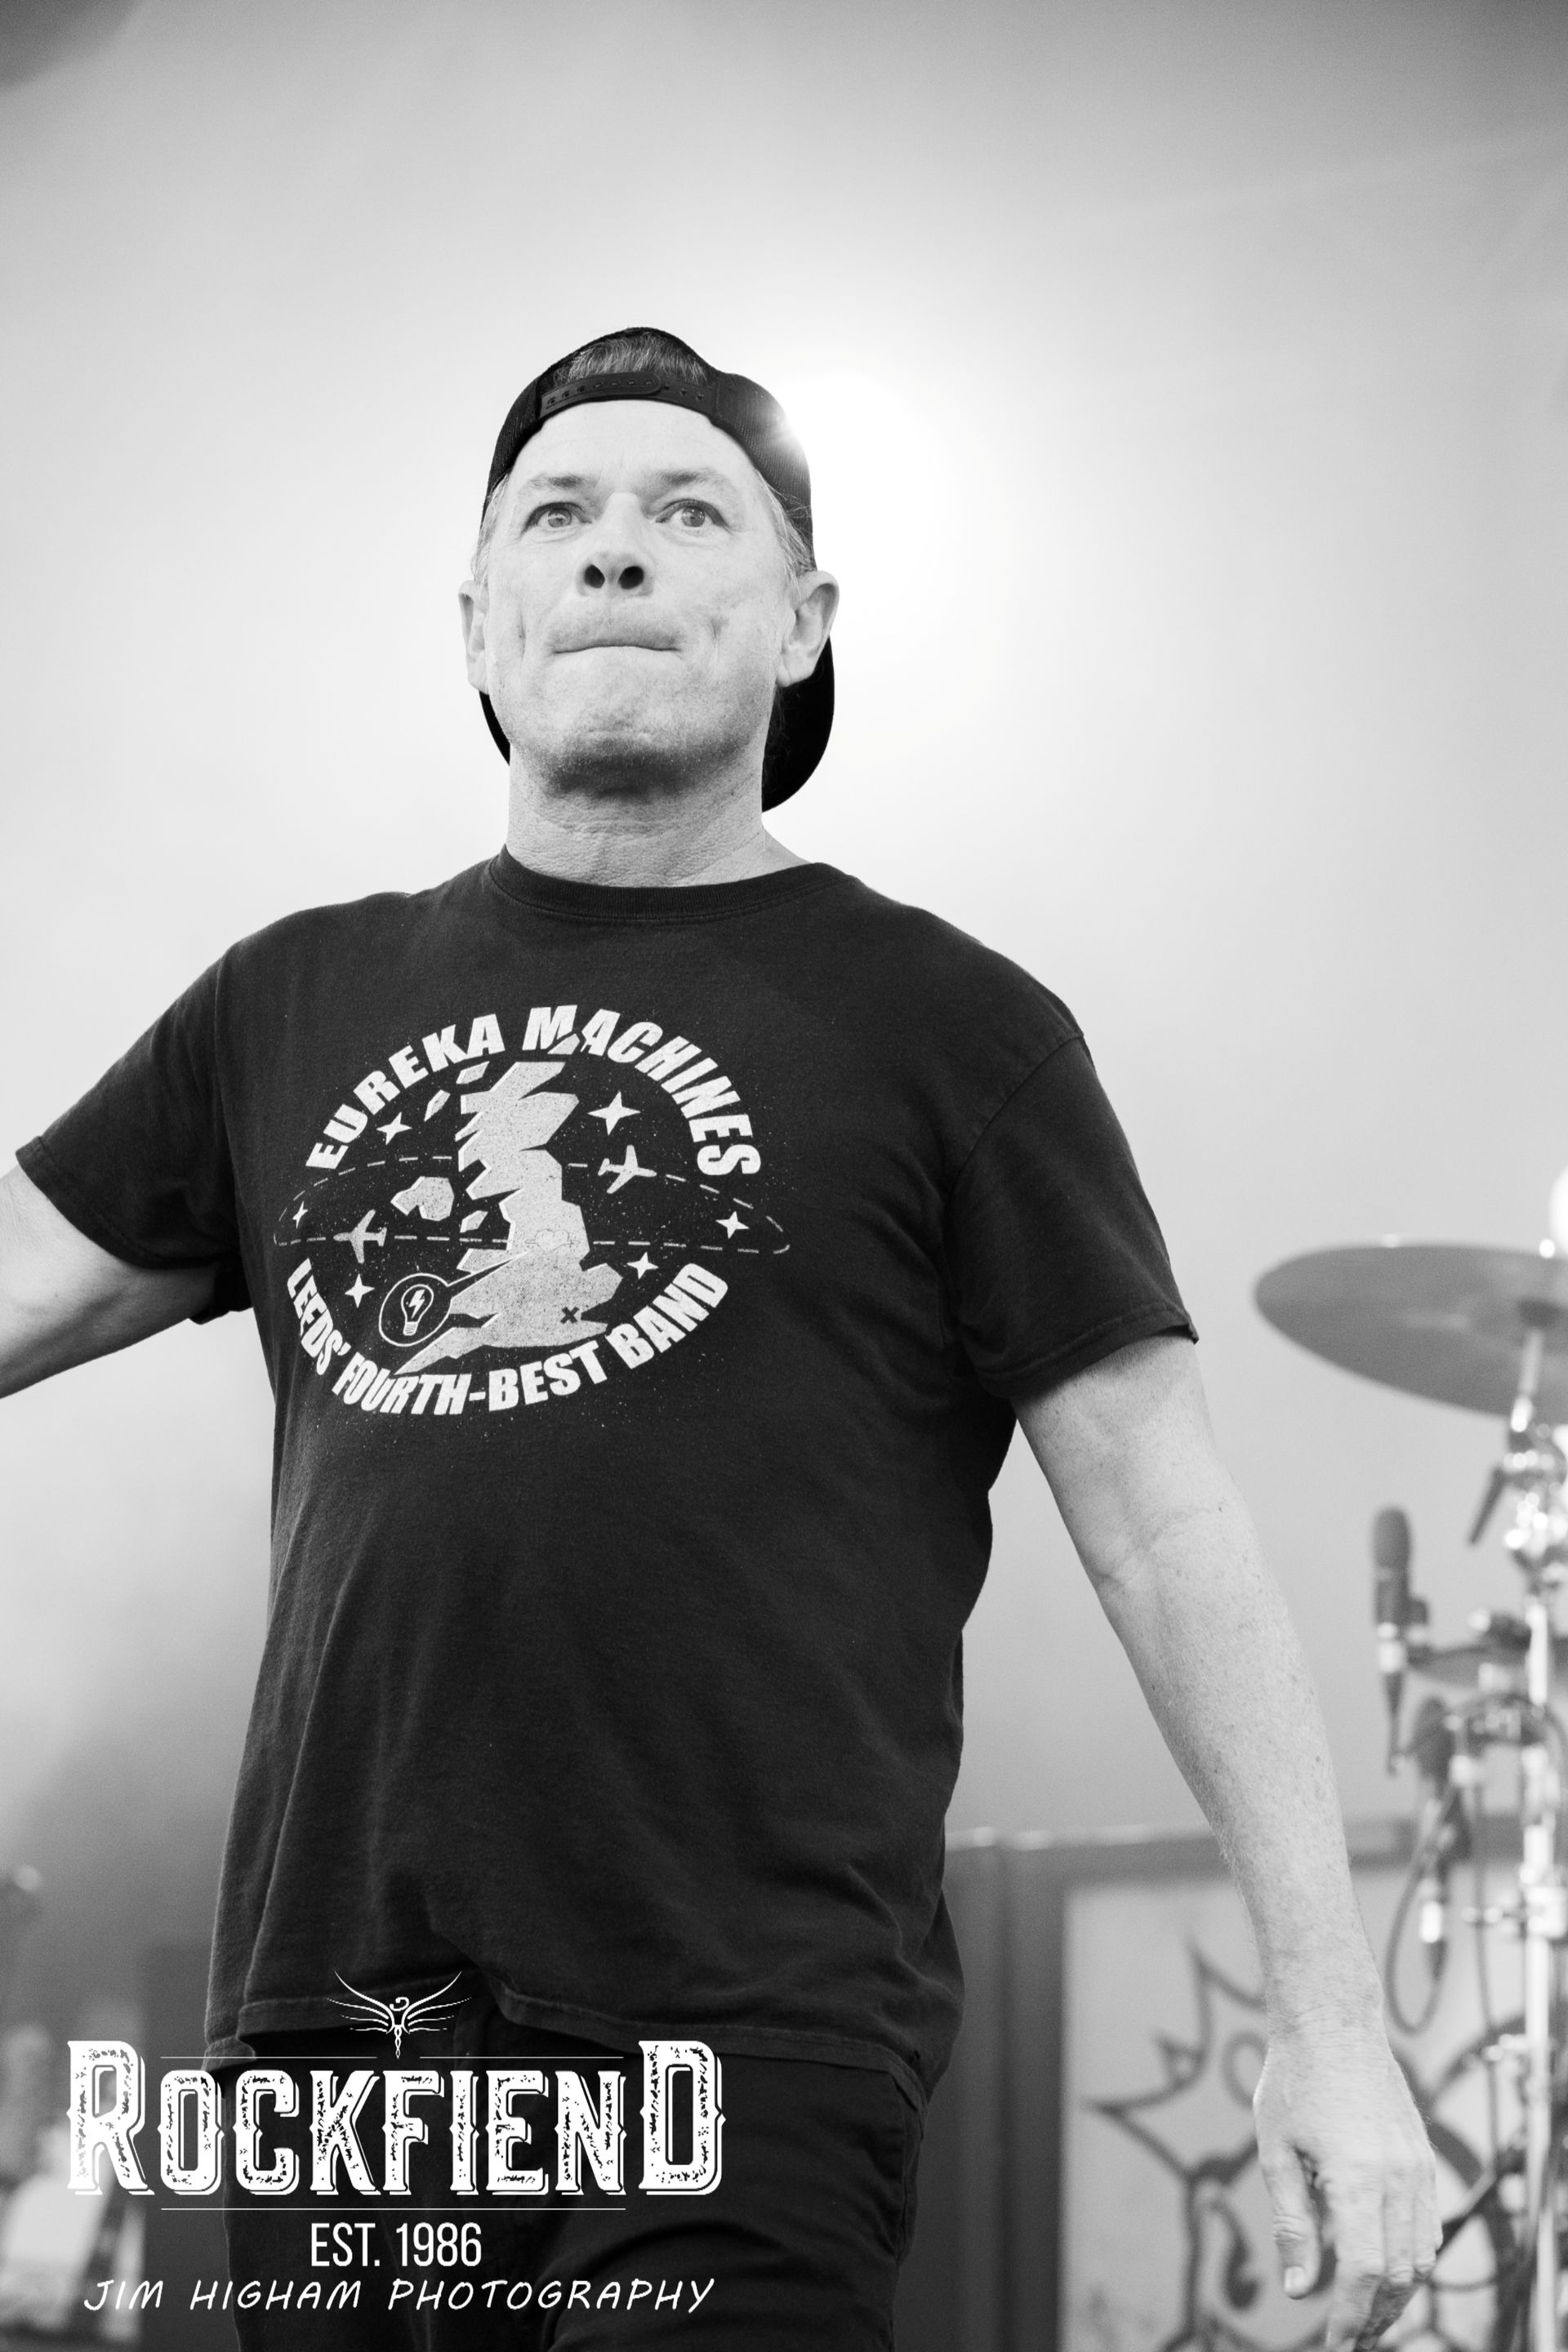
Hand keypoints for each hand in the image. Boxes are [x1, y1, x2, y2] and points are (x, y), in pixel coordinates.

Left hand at [1253, 2016, 1438, 2349]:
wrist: (1333, 2024)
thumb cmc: (1294, 2082)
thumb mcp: (1276, 2154)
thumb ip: (1293, 2226)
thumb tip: (1301, 2291)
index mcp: (1358, 2177)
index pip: (1366, 2271)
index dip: (1350, 2316)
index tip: (1332, 2343)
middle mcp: (1399, 2177)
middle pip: (1400, 2274)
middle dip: (1375, 2316)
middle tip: (1346, 2341)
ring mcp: (1419, 2168)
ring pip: (1422, 2257)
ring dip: (1398, 2295)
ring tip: (1365, 2317)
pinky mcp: (1425, 2160)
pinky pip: (1429, 2227)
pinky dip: (1411, 2260)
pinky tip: (1385, 2272)